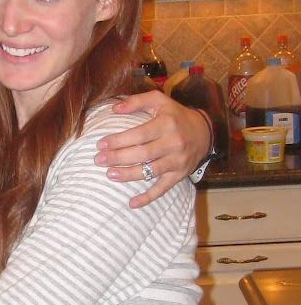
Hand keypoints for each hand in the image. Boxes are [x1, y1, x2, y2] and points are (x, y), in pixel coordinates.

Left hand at [94, 91, 209, 207]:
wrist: (205, 132)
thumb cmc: (175, 115)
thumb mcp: (159, 101)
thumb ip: (136, 101)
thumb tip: (114, 108)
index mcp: (167, 123)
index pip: (139, 134)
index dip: (119, 140)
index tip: (100, 144)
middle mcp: (174, 143)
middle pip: (143, 153)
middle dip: (119, 158)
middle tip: (99, 160)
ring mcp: (178, 161)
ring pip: (151, 171)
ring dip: (129, 175)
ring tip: (110, 175)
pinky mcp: (179, 175)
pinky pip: (163, 188)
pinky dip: (148, 197)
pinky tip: (132, 203)